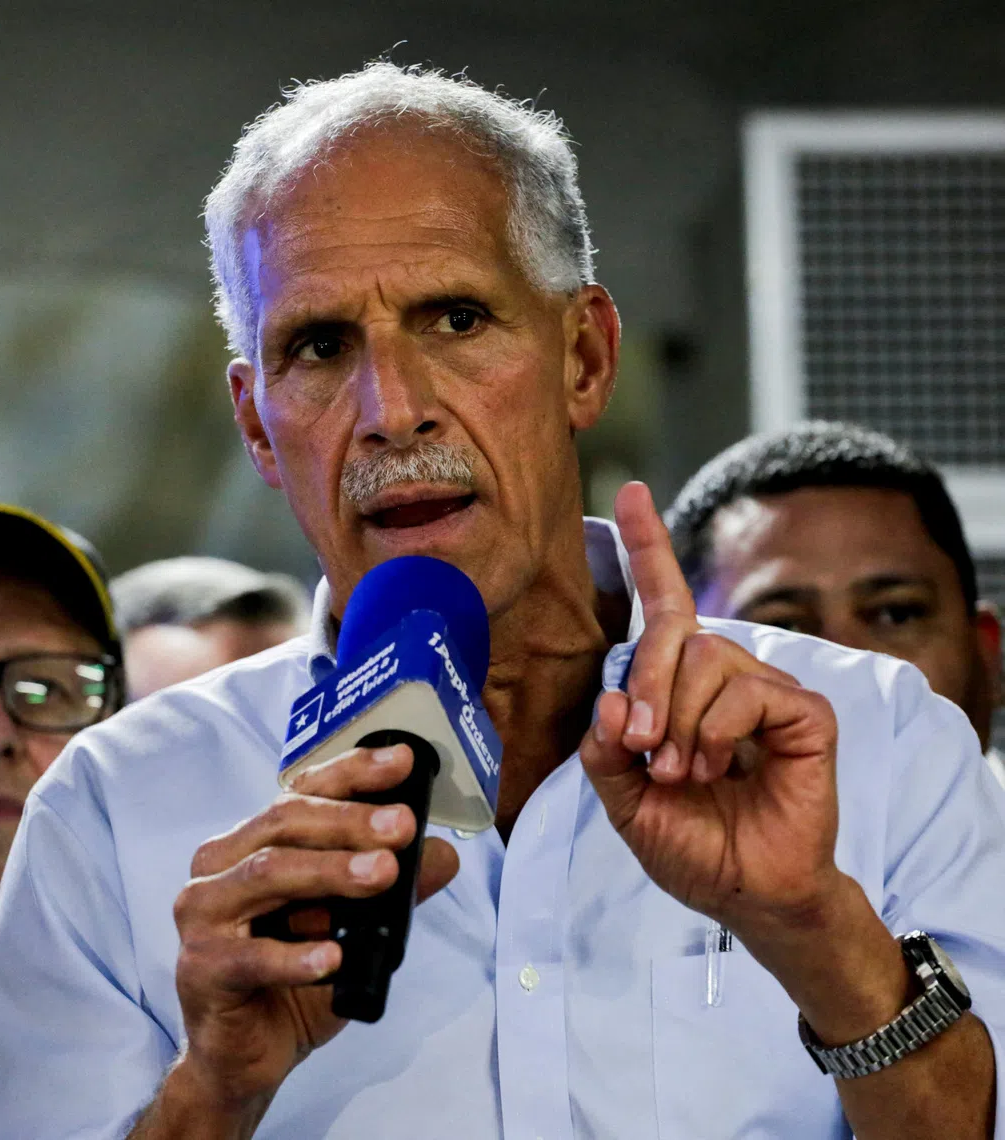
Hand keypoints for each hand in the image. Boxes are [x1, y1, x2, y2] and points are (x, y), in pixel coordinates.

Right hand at [170, 745, 459, 1111]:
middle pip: (284, 823)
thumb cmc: (292, 982)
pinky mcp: (200, 968)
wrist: (244, 1059)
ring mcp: (203, 915)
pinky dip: (296, 956)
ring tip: (383, 874)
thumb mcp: (353, 931)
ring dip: (330, 871)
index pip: (301, 792)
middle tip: (402, 826)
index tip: (402, 763)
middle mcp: (219, 866)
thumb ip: (392, 891)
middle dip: (349, 821)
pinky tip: (334, 958)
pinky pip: (250, 957)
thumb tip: (442, 854)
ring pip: (267, 873)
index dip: (352, 772)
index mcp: (252, 843)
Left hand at [579, 482, 841, 934]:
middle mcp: (721, 675)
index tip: (629, 493)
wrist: (744, 891)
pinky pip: (748, 691)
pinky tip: (722, 766)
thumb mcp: (624, 798)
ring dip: (683, 722)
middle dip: (650, 687)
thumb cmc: (690, 841)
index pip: (664, 603)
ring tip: (687, 772)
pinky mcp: (803, 711)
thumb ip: (607, 749)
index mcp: (678, 686)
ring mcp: (765, 687)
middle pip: (676, 633)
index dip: (647, 547)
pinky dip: (719, 732)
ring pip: (709, 658)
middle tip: (646, 747)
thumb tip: (614, 697)